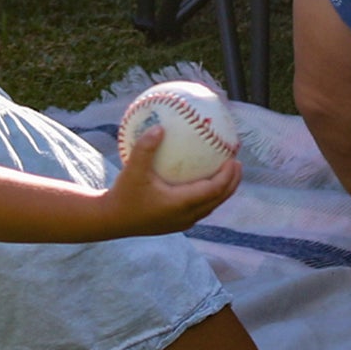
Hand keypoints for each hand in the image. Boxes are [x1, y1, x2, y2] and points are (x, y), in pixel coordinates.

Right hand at [102, 124, 240, 236]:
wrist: (113, 220)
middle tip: (237, 163)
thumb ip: (146, 148)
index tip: (234, 160)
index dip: (226, 177)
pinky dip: (208, 194)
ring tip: (227, 173)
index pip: (213, 191)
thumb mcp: (133, 169)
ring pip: (210, 206)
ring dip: (222, 190)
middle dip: (231, 183)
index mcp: (181, 204)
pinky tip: (201, 181)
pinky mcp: (176, 222)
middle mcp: (186, 216)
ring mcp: (182, 221)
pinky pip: (200, 207)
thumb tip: (160, 127)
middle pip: (218, 200)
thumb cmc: (124, 194)